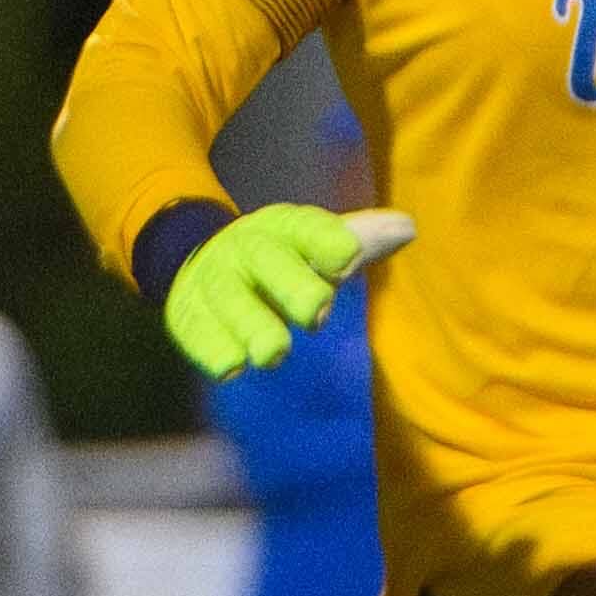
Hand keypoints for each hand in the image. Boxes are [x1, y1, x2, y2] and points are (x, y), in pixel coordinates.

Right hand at [163, 204, 412, 377]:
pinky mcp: (187, 314)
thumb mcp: (317, 244)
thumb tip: (407, 228)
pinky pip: (196, 331)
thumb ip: (360, 240)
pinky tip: (231, 368)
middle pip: (266, 260)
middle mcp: (247, 248)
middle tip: (317, 315)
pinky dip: (212, 349)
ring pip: (229, 298)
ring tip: (274, 354)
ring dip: (252, 326)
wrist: (202, 258)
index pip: (307, 227)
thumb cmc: (283, 259)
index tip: (347, 258)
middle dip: (292, 286)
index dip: (327, 240)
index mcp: (285, 228)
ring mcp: (214, 280)